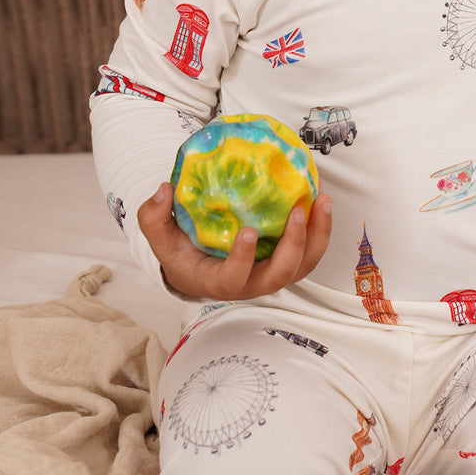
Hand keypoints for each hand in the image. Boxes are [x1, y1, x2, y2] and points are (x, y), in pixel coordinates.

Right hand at [136, 182, 332, 300]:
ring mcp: (272, 273)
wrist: (198, 267)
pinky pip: (310, 249)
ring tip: (322, 200)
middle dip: (294, 246)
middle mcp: (251, 283)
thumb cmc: (180, 252)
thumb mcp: (159, 237)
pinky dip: (320, 227)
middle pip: (280, 276)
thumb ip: (153, 217)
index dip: (242, 260)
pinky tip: (321, 196)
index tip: (246, 232)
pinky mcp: (286, 259)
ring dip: (317, 235)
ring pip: (303, 265)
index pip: (233, 280)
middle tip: (298, 210)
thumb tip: (163, 191)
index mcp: (218, 282)